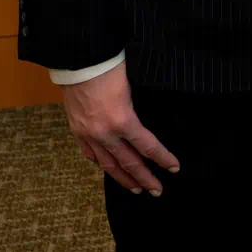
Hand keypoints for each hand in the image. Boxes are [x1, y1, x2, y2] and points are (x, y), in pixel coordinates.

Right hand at [60, 62, 179, 195]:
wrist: (80, 60)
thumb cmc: (111, 66)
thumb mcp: (134, 85)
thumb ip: (141, 107)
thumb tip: (153, 120)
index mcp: (122, 120)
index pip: (147, 146)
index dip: (162, 158)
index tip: (174, 168)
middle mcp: (104, 133)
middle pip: (128, 163)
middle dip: (144, 178)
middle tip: (157, 191)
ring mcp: (88, 134)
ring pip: (108, 164)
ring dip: (123, 178)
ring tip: (135, 189)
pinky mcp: (77, 130)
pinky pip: (90, 154)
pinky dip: (101, 164)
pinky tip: (109, 168)